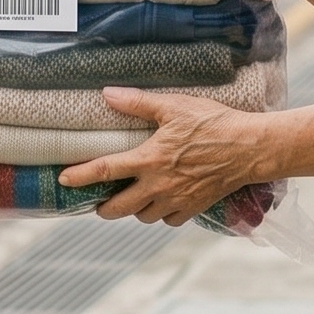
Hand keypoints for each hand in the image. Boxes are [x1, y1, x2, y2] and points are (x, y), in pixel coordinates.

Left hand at [62, 88, 270, 224]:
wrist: (251, 149)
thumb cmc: (213, 124)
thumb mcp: (174, 107)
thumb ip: (138, 103)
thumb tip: (107, 94)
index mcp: (149, 159)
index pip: (104, 170)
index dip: (79, 176)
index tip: (63, 179)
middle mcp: (159, 185)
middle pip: (118, 208)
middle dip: (103, 207)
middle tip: (99, 201)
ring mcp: (177, 200)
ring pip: (143, 216)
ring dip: (134, 209)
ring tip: (132, 197)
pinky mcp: (194, 208)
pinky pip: (168, 220)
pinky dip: (161, 214)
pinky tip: (162, 202)